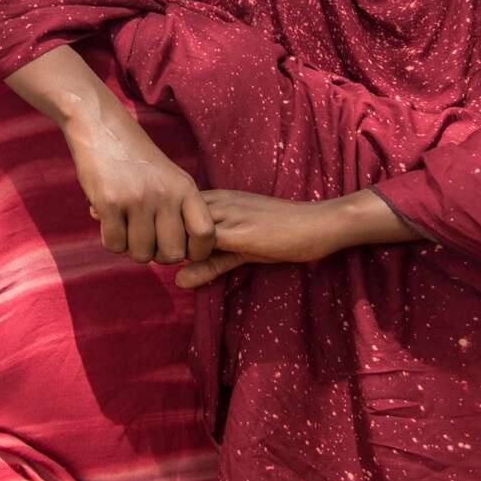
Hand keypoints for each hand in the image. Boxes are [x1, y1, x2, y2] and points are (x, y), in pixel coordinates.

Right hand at [63, 109, 215, 264]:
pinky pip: (114, 245)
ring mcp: (137, 200)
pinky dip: (111, 239)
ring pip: (141, 254)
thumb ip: (181, 209)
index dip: (196, 251)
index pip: (205, 234)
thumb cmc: (136, 157)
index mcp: (185, 188)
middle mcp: (165, 195)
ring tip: (126, 225)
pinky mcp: (109, 203)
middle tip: (146, 237)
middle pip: (171, 254)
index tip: (182, 248)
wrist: (101, 127)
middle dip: (158, 254)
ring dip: (131, 247)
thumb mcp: (170, 176)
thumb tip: (183, 251)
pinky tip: (109, 220)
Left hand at [175, 191, 341, 287]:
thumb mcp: (241, 251)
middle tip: (162, 260)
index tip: (162, 251)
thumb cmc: (283, 235)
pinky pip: (204, 240)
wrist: (318, 224)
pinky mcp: (239, 231)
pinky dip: (191, 254)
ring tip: (172, 265)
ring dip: (173, 247)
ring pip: (183, 225)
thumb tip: (178, 281)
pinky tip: (189, 269)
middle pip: (170, 215)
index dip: (163, 231)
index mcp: (216, 198)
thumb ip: (210, 265)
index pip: (172, 209)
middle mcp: (218, 201)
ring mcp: (228, 213)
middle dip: (162, 238)